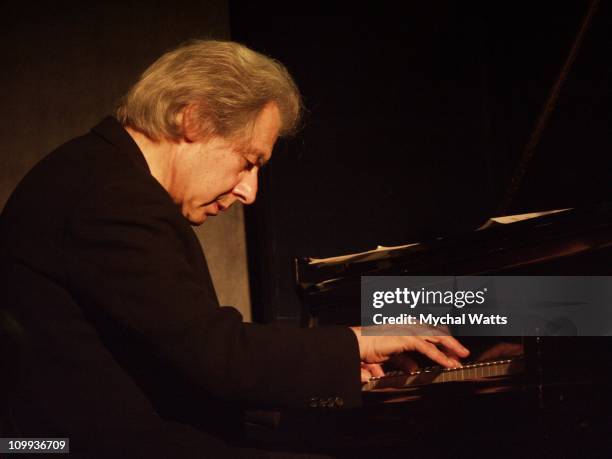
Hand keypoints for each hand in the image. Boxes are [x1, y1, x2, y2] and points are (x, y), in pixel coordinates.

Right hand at [350, 326, 468, 371]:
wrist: (356, 344)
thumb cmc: (369, 348)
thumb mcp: (391, 356)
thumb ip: (404, 360)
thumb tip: (413, 368)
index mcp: (405, 327)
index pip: (429, 331)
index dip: (442, 341)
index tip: (452, 352)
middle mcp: (408, 325)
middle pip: (436, 332)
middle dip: (450, 343)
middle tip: (462, 354)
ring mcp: (408, 330)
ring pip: (436, 337)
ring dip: (450, 347)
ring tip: (461, 357)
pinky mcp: (406, 338)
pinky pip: (427, 348)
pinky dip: (439, 356)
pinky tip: (448, 363)